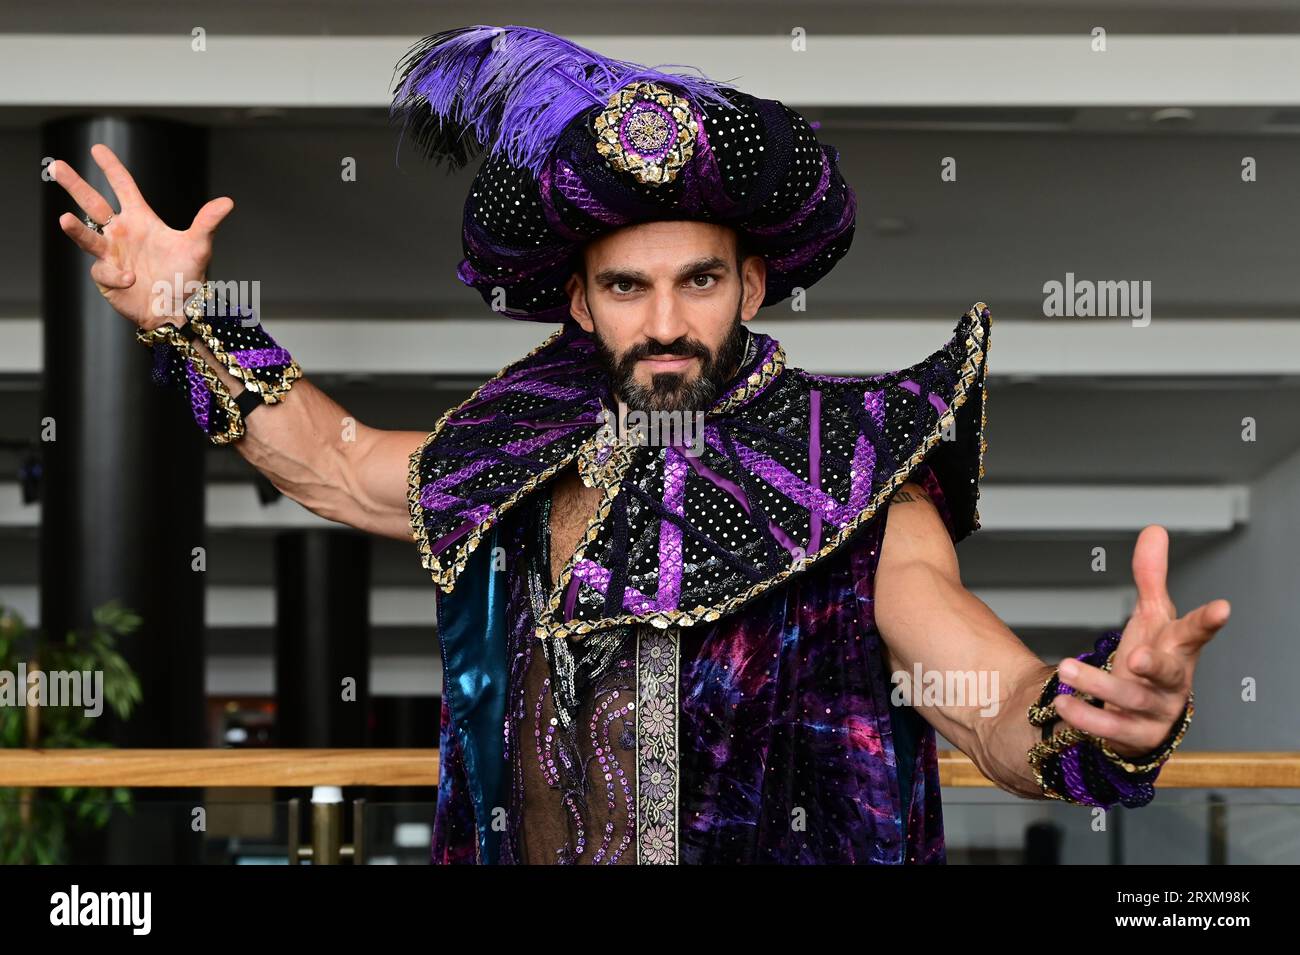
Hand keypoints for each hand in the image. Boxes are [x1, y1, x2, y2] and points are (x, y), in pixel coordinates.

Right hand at [49, 143, 234, 329]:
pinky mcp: (106, 277)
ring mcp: (111, 255)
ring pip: (86, 236)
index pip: (123, 187)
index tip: (97, 148)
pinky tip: (132, 280)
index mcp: (140, 220)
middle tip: (56, 166)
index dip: (111, 167)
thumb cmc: (186, 278)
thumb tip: (228, 202)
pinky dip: (117, 276)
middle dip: (74, 185)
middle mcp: (122, 233)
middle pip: (92, 203)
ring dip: (75, 229)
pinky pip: (105, 271)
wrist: (177, 311)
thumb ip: (207, 223)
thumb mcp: (198, 248)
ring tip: (64, 220)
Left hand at [1051, 524, 1228, 758]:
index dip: (1208, 621)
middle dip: (1153, 666)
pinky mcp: (1135, 737)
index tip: (1222, 607)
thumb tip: (1154, 530)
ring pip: (1130, 701)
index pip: (1195, 633)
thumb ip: (1150, 577)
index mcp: (1177, 649)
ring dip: (1097, 685)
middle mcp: (1172, 683)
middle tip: (1134, 656)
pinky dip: (1086, 717)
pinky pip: (1111, 730)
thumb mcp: (1150, 617)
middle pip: (1167, 674)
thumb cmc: (1152, 658)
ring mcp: (1156, 713)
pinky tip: (1064, 703)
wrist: (1144, 713)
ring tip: (1067, 668)